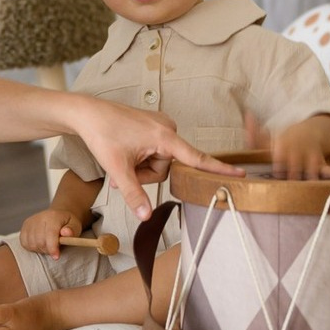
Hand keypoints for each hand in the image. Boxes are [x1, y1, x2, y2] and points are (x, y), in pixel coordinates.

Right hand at [20, 208, 85, 258]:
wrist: (57, 216)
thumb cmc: (67, 224)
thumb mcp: (75, 225)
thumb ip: (72, 230)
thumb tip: (66, 233)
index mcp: (53, 216)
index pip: (50, 233)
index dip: (52, 247)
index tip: (56, 257)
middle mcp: (39, 217)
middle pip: (40, 241)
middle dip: (48, 250)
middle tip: (55, 249)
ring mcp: (30, 222)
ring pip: (32, 244)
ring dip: (40, 249)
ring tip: (48, 245)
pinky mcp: (24, 227)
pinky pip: (24, 243)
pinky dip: (32, 247)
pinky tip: (40, 244)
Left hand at [74, 97, 243, 222]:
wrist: (87, 113)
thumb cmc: (102, 134)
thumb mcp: (117, 168)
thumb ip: (134, 193)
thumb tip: (147, 216)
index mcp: (164, 135)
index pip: (197, 158)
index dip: (219, 169)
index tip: (242, 174)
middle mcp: (168, 128)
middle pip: (168, 168)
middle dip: (146, 175)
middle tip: (123, 170)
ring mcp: (161, 126)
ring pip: (160, 163)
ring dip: (141, 169)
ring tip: (121, 162)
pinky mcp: (154, 127)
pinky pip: (155, 153)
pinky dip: (141, 160)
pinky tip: (124, 156)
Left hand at [245, 114, 329, 180]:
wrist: (311, 131)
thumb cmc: (286, 140)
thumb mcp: (270, 137)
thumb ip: (255, 136)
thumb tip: (246, 117)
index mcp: (281, 147)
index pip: (277, 165)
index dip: (277, 172)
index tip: (275, 179)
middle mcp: (295, 151)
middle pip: (292, 173)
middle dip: (291, 180)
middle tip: (289, 190)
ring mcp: (309, 157)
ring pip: (308, 174)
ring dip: (309, 180)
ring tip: (309, 187)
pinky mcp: (321, 162)